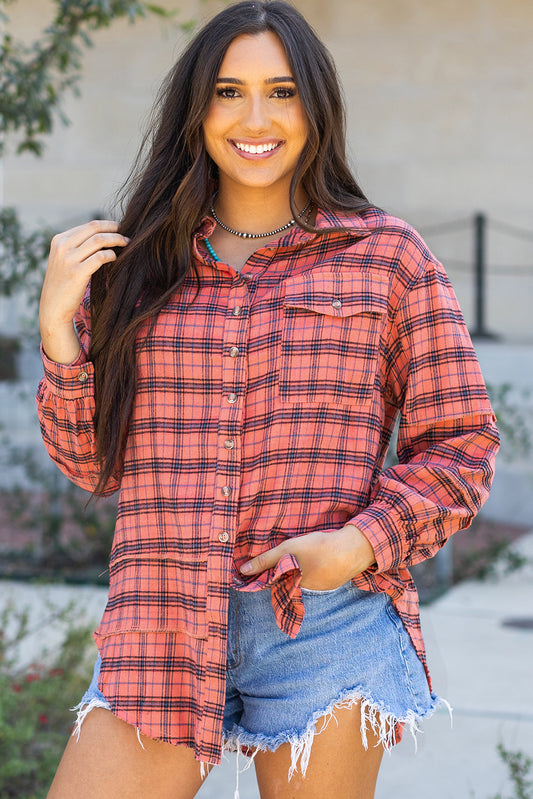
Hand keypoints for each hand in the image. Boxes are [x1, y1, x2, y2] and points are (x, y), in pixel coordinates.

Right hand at [39, 220, 129, 363]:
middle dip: (114, 229)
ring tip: (126, 245)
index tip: (118, 229)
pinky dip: (111, 255)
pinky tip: (116, 258)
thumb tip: (102, 236)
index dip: (106, 225)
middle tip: (126, 236)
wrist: (53, 308)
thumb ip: (76, 247)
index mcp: (59, 240)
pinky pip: (100, 257)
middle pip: (94, 229)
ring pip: (99, 240)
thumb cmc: (63, 285)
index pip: (88, 226)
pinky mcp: (77, 273)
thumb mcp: (63, 260)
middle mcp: (62, 247)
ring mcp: (69, 259)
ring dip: (116, 240)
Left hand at [240, 524, 375, 589]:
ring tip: (303, 555)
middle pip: (287, 580)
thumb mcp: (288, 549)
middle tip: (288, 556)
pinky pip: (317, 576)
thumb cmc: (318, 548)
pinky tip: (318, 557)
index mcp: (292, 584)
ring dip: (301, 569)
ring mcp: (320, 587)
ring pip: (302, 578)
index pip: (273, 582)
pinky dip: (315, 568)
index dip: (266, 573)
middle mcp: (305, 590)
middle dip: (284, 571)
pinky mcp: (331, 581)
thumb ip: (266, 560)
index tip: (260, 568)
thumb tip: (242, 571)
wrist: (351, 550)